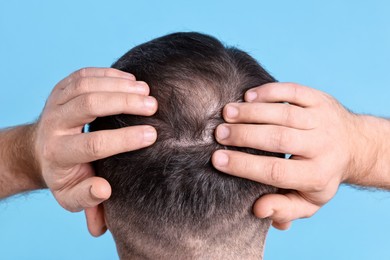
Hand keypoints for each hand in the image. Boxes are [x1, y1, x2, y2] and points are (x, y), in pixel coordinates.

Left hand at [34, 68, 157, 211]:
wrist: (40, 151)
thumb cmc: (65, 174)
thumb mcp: (71, 196)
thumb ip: (87, 199)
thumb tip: (104, 189)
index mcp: (58, 154)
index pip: (93, 144)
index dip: (124, 139)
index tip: (152, 135)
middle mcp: (53, 125)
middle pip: (88, 105)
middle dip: (124, 103)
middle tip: (153, 105)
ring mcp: (55, 103)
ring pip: (86, 85)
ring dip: (119, 85)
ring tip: (146, 91)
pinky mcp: (61, 89)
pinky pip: (84, 74)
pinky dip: (109, 74)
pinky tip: (131, 80)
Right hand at [212, 82, 364, 229]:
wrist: (354, 146)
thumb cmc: (322, 175)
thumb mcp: (308, 201)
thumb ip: (284, 209)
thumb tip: (258, 210)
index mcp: (316, 175)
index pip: (275, 171)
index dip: (244, 165)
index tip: (218, 160)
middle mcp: (322, 146)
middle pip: (279, 139)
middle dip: (244, 135)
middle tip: (219, 133)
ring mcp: (322, 120)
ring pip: (284, 113)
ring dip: (252, 111)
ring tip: (227, 113)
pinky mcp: (320, 100)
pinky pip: (294, 92)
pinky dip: (270, 91)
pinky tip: (248, 95)